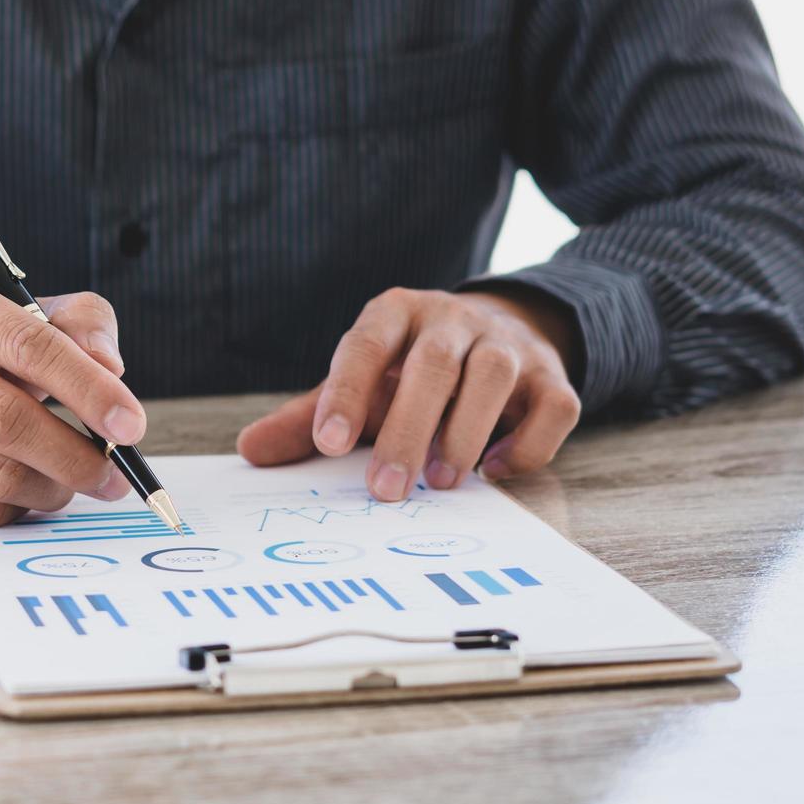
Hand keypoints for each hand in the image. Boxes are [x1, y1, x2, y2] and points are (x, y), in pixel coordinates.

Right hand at [0, 273, 141, 524]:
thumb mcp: (19, 314)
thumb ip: (79, 325)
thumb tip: (111, 368)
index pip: (30, 346)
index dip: (88, 390)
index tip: (131, 425)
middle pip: (10, 420)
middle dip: (77, 457)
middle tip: (115, 476)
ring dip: (52, 488)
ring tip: (71, 481)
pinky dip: (16, 507)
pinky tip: (24, 491)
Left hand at [236, 287, 581, 497]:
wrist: (497, 332)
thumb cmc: (409, 372)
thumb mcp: (358, 385)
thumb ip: (308, 418)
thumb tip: (250, 451)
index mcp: (395, 313)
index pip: (366, 344)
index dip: (346, 392)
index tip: (328, 444)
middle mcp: (452, 319)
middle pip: (433, 364)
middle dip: (407, 430)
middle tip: (386, 490)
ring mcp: (507, 342)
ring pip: (493, 375)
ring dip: (465, 433)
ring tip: (438, 482)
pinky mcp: (551, 374)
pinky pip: (553, 406)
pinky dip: (527, 444)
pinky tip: (493, 470)